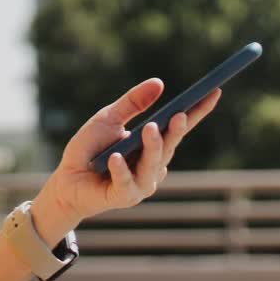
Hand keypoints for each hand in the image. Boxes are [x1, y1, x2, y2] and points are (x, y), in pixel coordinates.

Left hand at [30, 79, 221, 241]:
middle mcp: (153, 165)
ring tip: (150, 128)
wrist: (66, 180)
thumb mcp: (109, 119)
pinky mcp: (124, 197)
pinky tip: (115, 158)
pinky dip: (121, 169)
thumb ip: (133, 103)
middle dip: (177, 130)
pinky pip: (126, 182)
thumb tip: (159, 83)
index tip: (213, 91)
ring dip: (153, 146)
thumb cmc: (89, 149)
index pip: (180, 126)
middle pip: (170, 145)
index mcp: (153, 144)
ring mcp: (141, 183)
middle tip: (180, 114)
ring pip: (154, 164)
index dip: (197, 111)